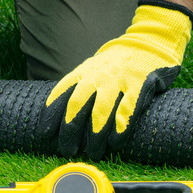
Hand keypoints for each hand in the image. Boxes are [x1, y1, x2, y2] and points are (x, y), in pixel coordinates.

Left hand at [38, 3, 192, 158]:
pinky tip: (115, 142)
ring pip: (101, 110)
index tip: (44, 134)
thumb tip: (61, 119)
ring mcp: (119, 79)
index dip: (51, 114)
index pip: (61, 93)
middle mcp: (97, 76)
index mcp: (83, 72)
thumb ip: (80, 87)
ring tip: (92, 152)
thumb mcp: (93, 69)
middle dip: (69, 130)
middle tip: (66, 150)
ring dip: (94, 134)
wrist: (149, 40)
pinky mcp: (140, 84)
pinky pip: (127, 108)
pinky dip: (120, 127)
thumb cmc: (117, 64)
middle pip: (77, 105)